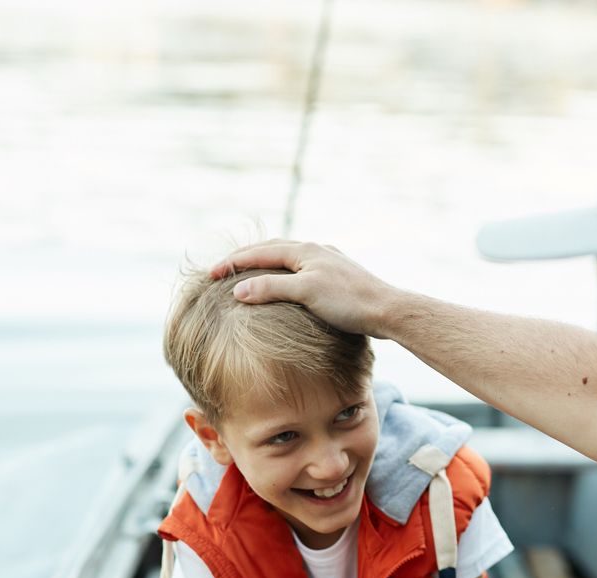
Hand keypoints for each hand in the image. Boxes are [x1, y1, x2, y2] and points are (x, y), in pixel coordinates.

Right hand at [208, 240, 397, 337]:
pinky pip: (300, 268)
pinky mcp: (336, 276)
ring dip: (264, 262)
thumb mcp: (305, 293)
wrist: (387, 310)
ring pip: (287, 257)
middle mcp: (315, 250)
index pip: (259, 252)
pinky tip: (285, 283)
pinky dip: (282, 273)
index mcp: (304, 250)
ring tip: (248, 272)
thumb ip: (270, 289)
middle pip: (271, 248)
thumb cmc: (348, 302)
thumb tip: (238, 290)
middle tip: (222, 270)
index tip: (210, 274)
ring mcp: (327, 261)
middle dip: (245, 258)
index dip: (233, 262)